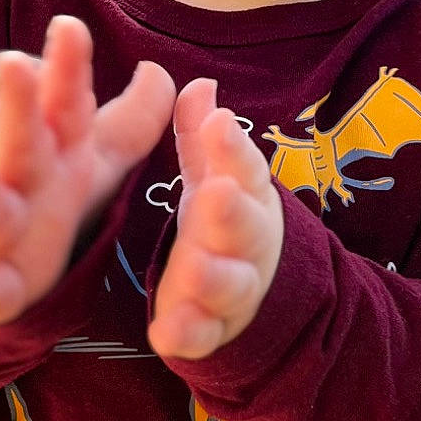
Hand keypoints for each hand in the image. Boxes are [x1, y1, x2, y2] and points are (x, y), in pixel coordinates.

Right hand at [0, 15, 174, 323]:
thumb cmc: (50, 200)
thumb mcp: (94, 157)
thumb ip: (132, 119)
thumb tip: (160, 70)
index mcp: (51, 146)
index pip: (61, 98)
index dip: (66, 66)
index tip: (70, 27)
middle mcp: (20, 182)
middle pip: (18, 139)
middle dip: (16, 106)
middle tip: (12, 66)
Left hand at [147, 77, 283, 360]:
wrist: (254, 290)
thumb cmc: (223, 219)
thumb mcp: (213, 175)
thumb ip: (204, 138)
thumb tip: (201, 84)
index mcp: (246, 195)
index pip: (245, 168)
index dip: (233, 149)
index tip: (219, 123)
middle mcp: (245, 242)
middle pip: (245, 228)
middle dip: (231, 213)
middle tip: (215, 194)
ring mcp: (231, 287)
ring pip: (229, 285)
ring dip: (213, 277)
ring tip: (191, 268)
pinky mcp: (210, 328)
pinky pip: (202, 335)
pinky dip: (188, 335)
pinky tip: (166, 334)